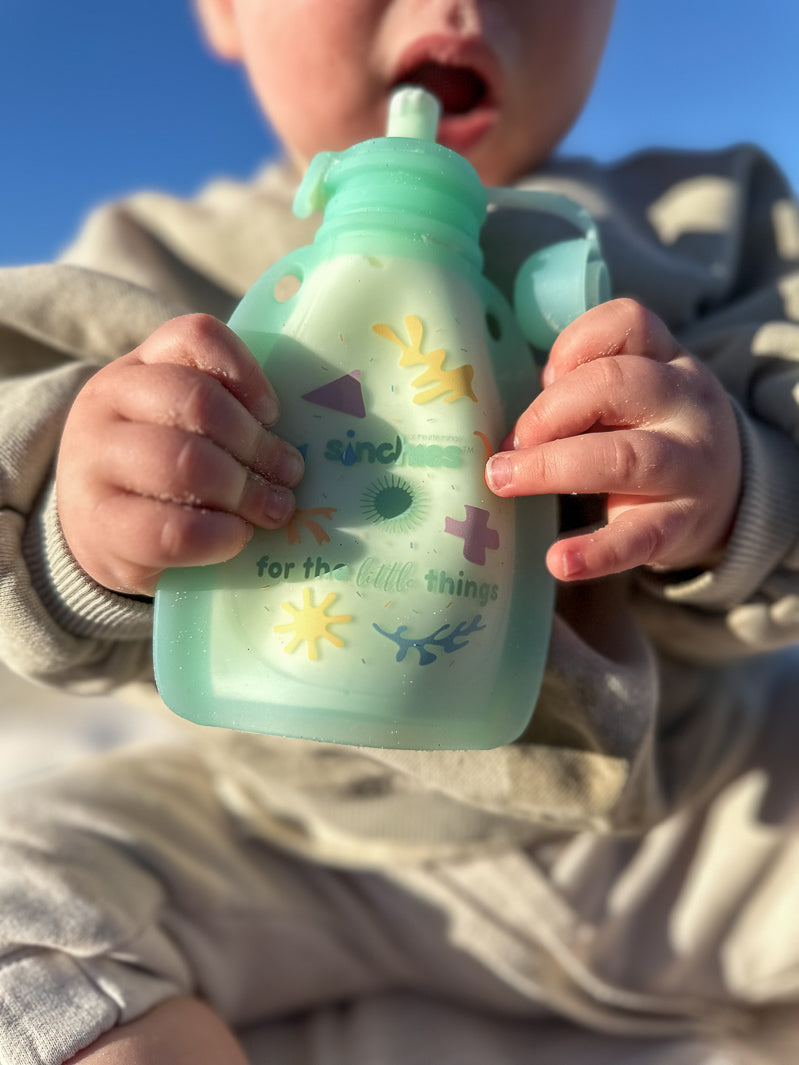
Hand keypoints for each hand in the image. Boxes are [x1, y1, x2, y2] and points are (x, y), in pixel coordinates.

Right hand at [57, 314, 303, 595]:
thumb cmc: (164, 471)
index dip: (245, 371)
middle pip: (196, 401)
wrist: (98, 532)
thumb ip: (229, 415)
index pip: (195, 336)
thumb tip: (301, 445)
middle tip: (289, 474)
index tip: (273, 414)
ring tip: (274, 510)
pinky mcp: (101, 527)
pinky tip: (238, 537)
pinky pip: (173, 529)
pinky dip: (221, 535)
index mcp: (139, 367)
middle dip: (256, 443)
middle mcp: (107, 402)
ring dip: (244, 490)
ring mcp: (94, 463)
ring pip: (183, 463)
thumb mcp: (184, 425)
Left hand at [485, 299, 741, 581]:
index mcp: (668, 360)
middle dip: (550, 411)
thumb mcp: (634, 394)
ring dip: (553, 467)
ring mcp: (690, 466)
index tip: (543, 377)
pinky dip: (596, 552)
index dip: (573, 346)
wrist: (729, 493)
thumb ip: (583, 388)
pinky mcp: (681, 524)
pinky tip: (559, 561)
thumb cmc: (653, 432)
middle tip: (510, 443)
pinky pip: (639, 537)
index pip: (629, 323)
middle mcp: (687, 404)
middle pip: (617, 384)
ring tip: (504, 480)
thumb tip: (515, 424)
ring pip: (626, 457)